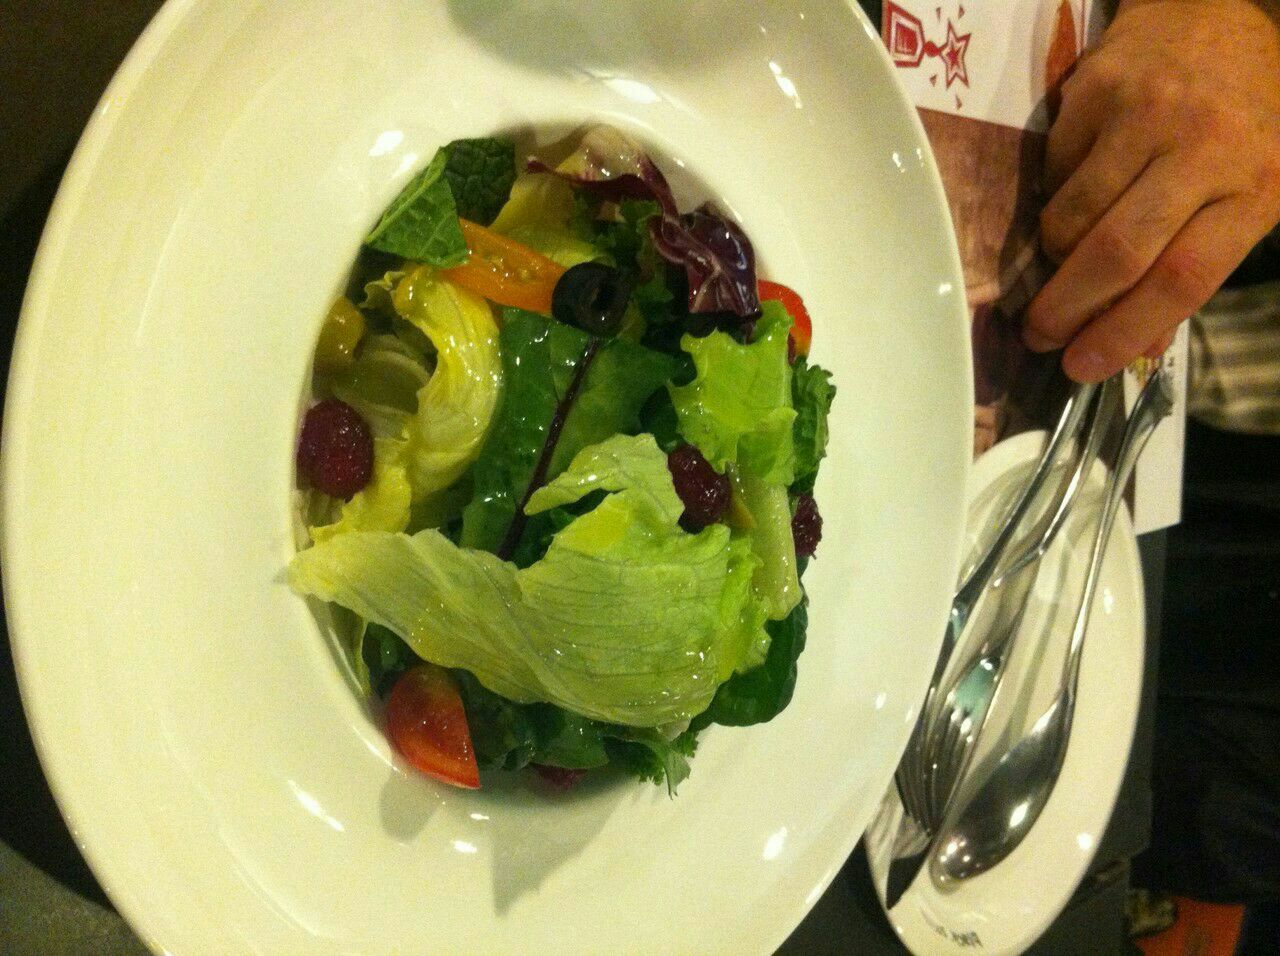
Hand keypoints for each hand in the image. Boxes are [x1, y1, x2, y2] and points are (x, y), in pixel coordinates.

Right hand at [1025, 0, 1279, 381]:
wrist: (1212, 13)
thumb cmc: (1241, 115)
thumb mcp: (1249, 192)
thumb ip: (1197, 266)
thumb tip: (1136, 348)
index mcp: (1256, 185)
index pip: (1182, 278)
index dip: (1124, 333)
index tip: (1080, 367)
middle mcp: (1204, 146)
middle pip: (1117, 253)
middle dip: (1067, 308)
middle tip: (1040, 335)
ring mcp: (1145, 114)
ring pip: (1071, 218)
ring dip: (1056, 256)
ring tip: (1062, 259)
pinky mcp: (1093, 91)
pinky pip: (1051, 174)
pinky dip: (1053, 198)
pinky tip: (1077, 186)